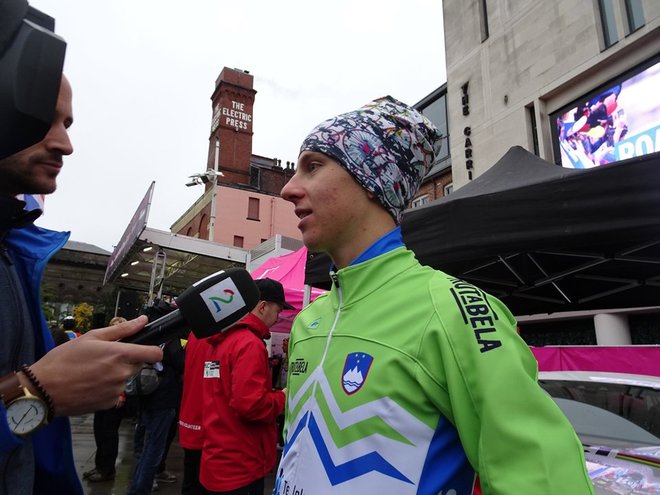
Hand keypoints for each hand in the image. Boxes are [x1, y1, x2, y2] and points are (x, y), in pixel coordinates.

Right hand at [30, 316, 161, 415]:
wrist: (43, 389)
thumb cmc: (63, 361)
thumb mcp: (91, 337)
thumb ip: (122, 329)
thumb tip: (142, 320)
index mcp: (120, 355)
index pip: (154, 354)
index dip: (154, 349)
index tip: (147, 348)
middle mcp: (122, 374)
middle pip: (138, 364)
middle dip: (127, 360)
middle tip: (105, 357)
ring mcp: (117, 390)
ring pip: (126, 378)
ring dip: (116, 374)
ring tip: (93, 371)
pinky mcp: (109, 403)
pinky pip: (116, 392)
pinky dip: (108, 387)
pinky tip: (91, 383)